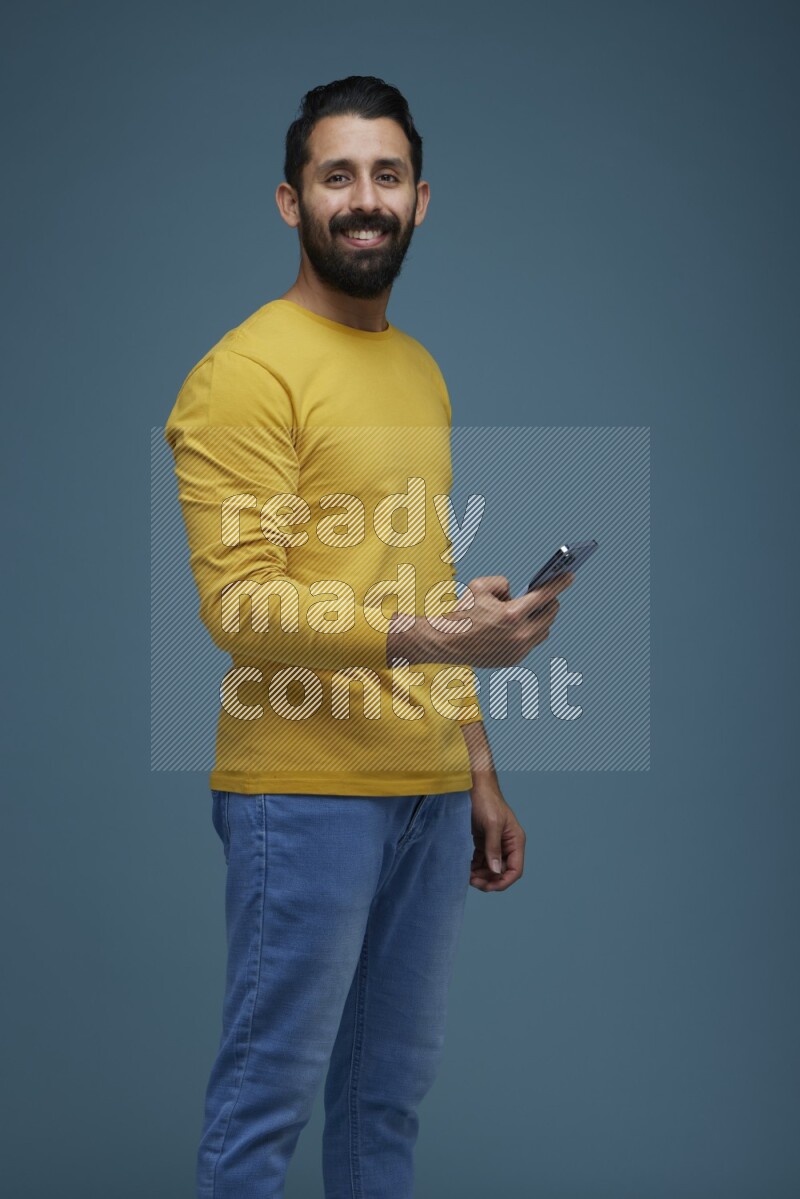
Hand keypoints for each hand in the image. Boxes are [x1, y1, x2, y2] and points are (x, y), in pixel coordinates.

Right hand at [430, 571, 574, 668]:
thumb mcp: (479, 586)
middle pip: (550, 615)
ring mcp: (518, 649)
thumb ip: (503, 583)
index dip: (559, 583)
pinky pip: (531, 643)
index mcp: (512, 614)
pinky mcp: (513, 660)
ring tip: (537, 610)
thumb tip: (517, 592)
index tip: (570, 575)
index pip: (545, 595)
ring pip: (544, 631)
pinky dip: (530, 632)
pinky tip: (524, 625)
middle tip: (548, 595)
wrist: (446, 642)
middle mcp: (519, 634)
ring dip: (543, 619)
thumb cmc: (462, 612)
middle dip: (551, 602)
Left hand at [469, 779, 525, 891]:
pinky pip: (481, 860)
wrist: (473, 784)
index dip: (503, 881)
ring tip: (467, 876)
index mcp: (515, 840)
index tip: (487, 886)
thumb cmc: (486, 800)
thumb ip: (493, 848)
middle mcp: (507, 844)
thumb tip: (496, 871)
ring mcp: (495, 843)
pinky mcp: (483, 840)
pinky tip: (465, 869)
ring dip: (481, 875)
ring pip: (491, 868)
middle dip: (489, 880)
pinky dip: (474, 867)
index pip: (515, 869)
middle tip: (472, 882)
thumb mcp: (491, 824)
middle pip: (502, 871)